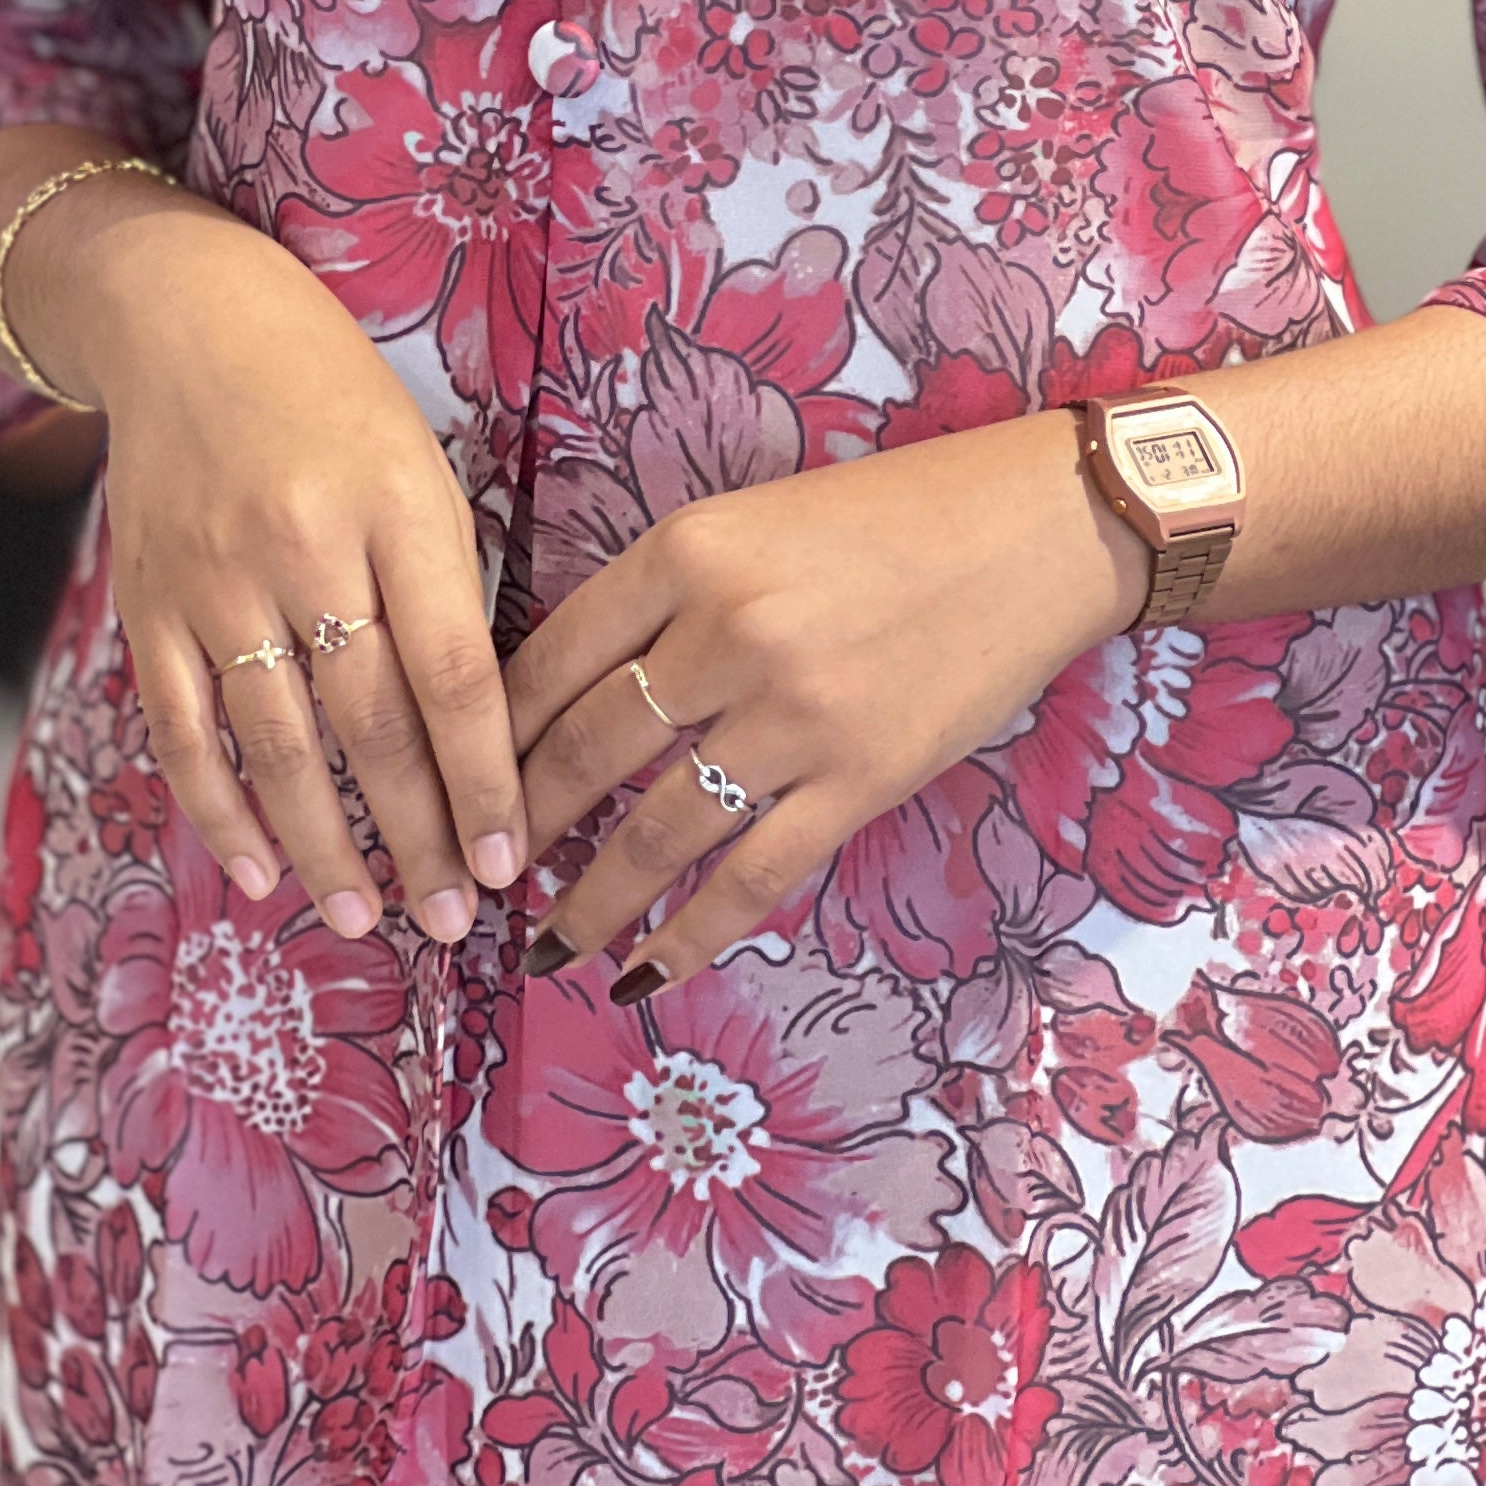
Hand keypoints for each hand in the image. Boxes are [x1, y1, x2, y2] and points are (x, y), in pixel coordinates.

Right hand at [50, 184, 524, 945]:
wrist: (186, 322)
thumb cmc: (333, 395)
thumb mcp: (420, 463)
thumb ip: (444, 583)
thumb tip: (477, 730)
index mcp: (397, 506)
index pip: (454, 674)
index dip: (484, 780)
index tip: (509, 859)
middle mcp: (305, 549)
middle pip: (371, 725)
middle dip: (419, 836)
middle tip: (451, 920)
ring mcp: (217, 582)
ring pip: (279, 746)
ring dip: (326, 847)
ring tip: (368, 917)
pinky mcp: (152, 605)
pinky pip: (186, 731)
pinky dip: (221, 811)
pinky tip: (258, 872)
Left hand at [500, 407, 1146, 993]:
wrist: (1035, 530)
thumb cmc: (894, 513)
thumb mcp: (756, 520)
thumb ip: (670, 595)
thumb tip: (575, 692)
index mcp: (689, 550)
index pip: (551, 657)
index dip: (485, 735)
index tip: (450, 783)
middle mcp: (727, 632)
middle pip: (584, 751)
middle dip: (517, 829)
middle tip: (474, 879)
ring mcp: (793, 716)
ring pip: (653, 832)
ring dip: (588, 903)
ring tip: (545, 944)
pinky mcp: (857, 780)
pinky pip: (748, 879)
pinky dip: (686, 937)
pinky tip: (644, 972)